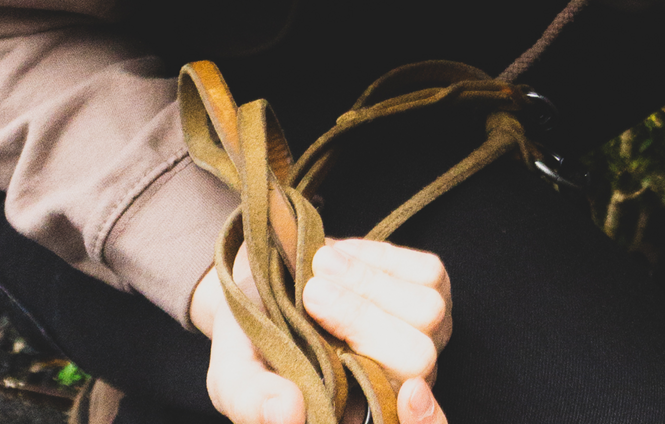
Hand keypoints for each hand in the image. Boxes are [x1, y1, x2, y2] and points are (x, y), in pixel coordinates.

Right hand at [192, 238, 451, 423]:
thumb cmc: (249, 338)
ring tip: (317, 265)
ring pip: (428, 313)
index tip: (409, 392)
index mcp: (355, 414)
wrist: (260, 280)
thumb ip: (252, 400)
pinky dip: (381, 258)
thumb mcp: (233, 373)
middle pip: (417, 361)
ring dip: (368, 283)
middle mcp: (398, 384)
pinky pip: (428, 273)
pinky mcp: (431, 291)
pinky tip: (342, 256)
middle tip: (310, 292)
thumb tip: (288, 415)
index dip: (423, 420)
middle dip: (363, 319)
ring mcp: (423, 337)